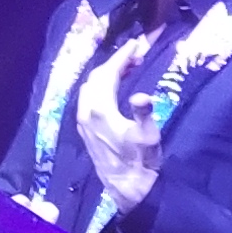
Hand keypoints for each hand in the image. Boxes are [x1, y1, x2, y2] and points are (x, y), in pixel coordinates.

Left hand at [72, 52, 162, 212]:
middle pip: (97, 76)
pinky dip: (101, 85)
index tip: (136, 44)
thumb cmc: (141, 162)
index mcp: (100, 109)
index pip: (108, 73)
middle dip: (115, 62)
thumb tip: (141, 96)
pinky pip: (89, 97)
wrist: (127, 188)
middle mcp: (86, 111)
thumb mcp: (148, 137)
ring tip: (128, 67)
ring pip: (91, 86)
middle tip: (135, 54)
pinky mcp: (85, 128)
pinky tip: (115, 87)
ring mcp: (83, 120)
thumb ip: (144, 114)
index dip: (122, 56)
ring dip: (107, 73)